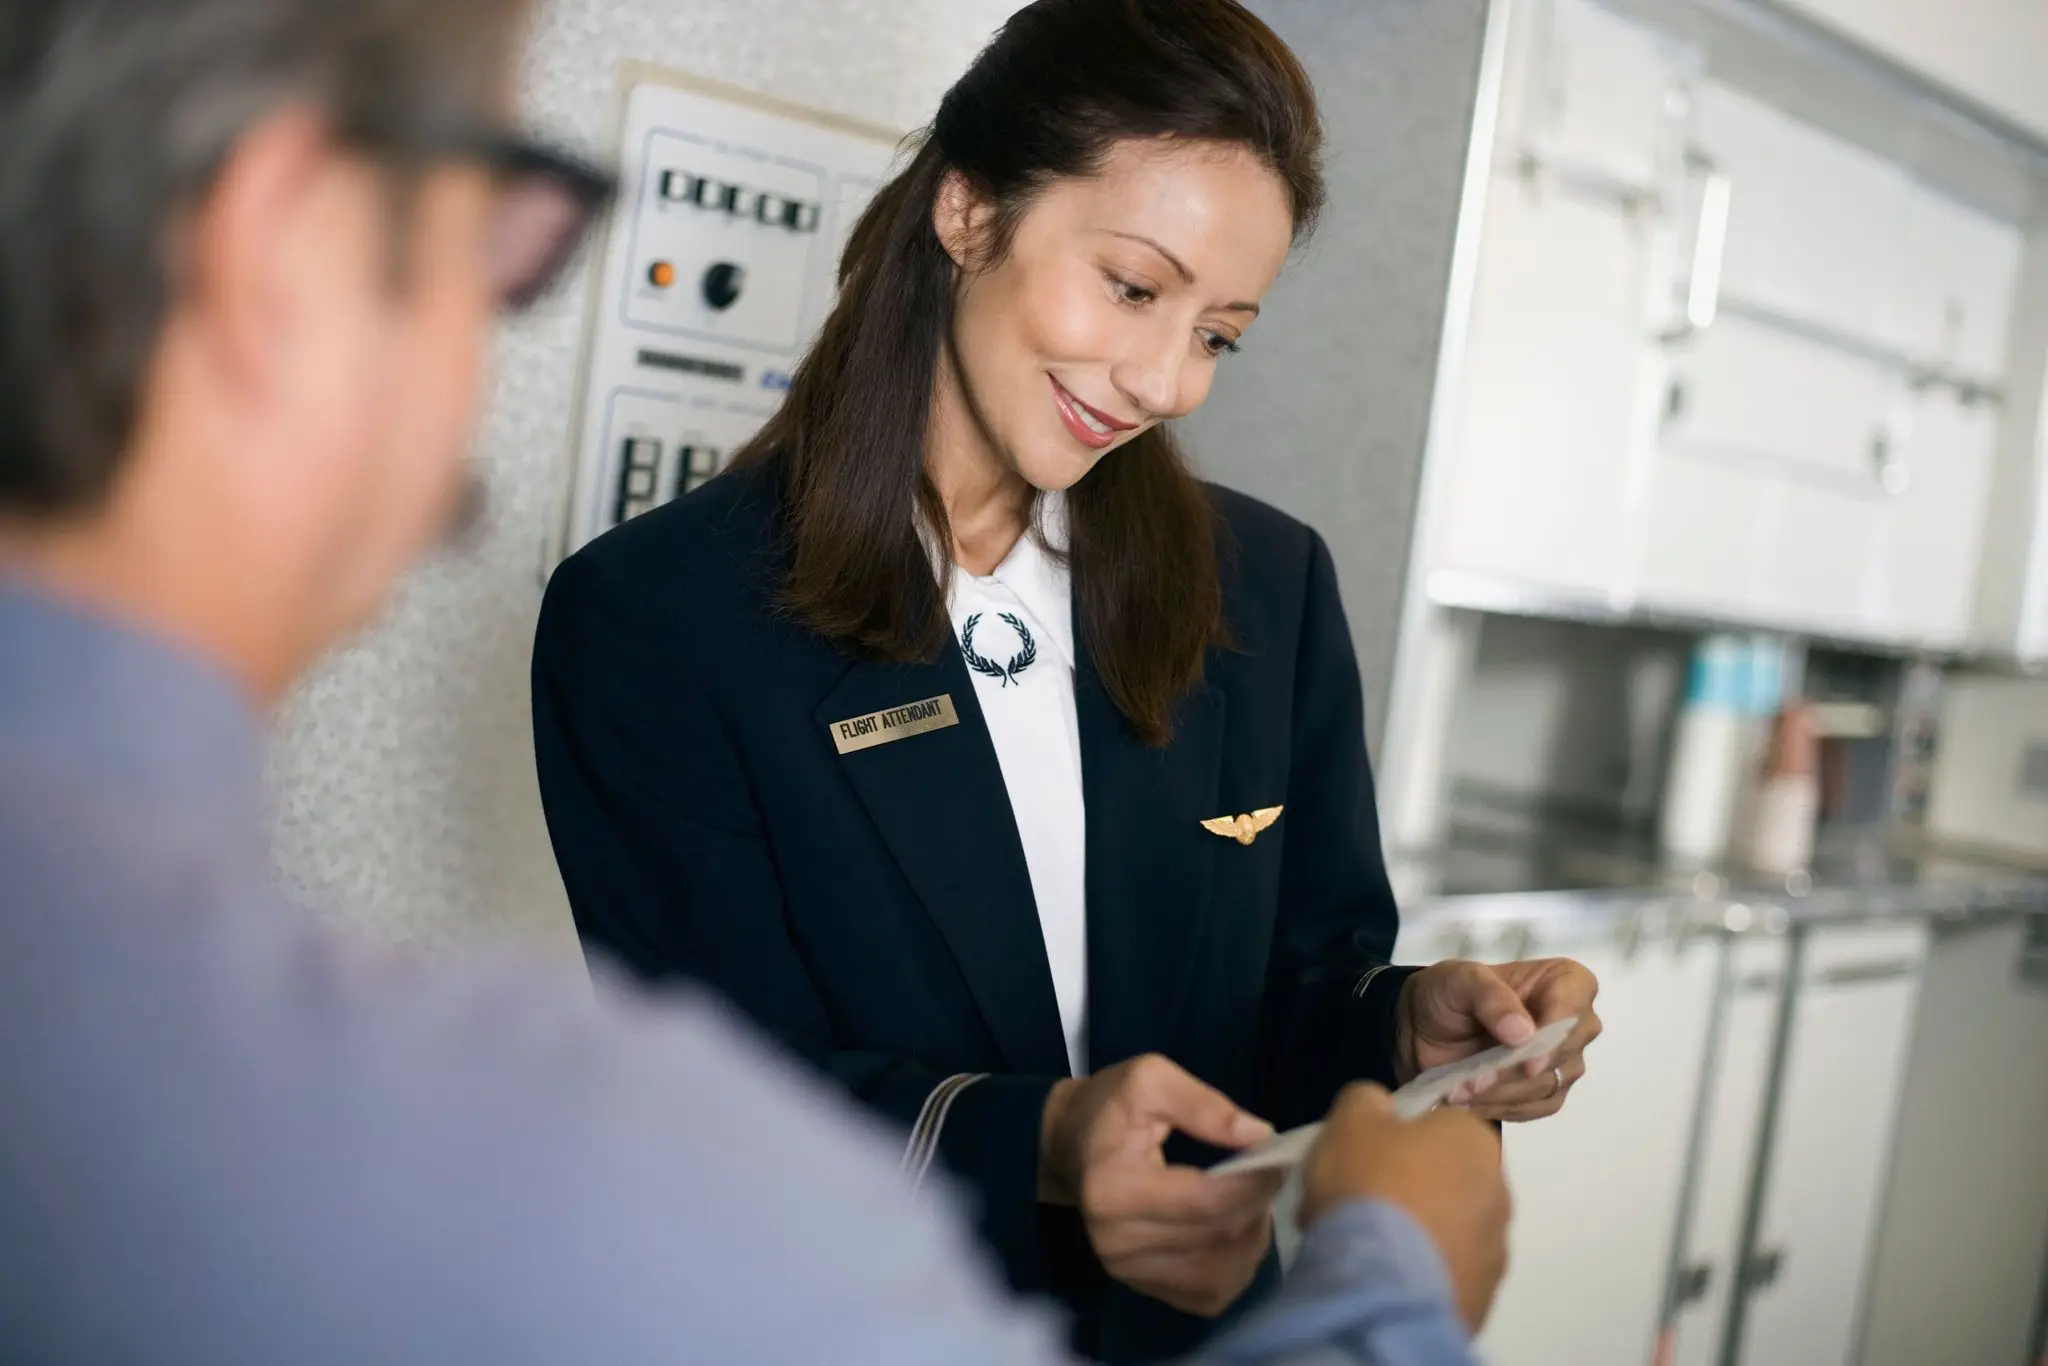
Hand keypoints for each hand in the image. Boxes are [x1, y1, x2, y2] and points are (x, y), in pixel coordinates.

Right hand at [1040, 1054, 1284, 1316]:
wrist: (1069, 1145)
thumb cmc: (1109, 1107)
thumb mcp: (1150, 1079)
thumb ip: (1204, 1105)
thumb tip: (1260, 1136)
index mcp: (1114, 1187)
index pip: (1203, 1200)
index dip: (1252, 1183)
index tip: (1280, 1158)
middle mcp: (1118, 1241)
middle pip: (1215, 1238)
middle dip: (1257, 1205)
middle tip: (1275, 1174)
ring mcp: (1128, 1271)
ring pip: (1218, 1276)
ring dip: (1251, 1241)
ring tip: (1255, 1204)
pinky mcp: (1141, 1287)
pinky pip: (1206, 1296)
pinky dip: (1234, 1269)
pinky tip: (1236, 1234)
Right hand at [1301, 1083, 1510, 1333]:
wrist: (1379, 1285)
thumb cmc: (1369, 1184)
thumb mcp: (1351, 1118)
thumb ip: (1368, 1101)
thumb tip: (1381, 1110)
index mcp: (1475, 1141)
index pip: (1438, 1127)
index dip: (1394, 1139)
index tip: (1361, 1159)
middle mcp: (1499, 1193)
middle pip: (1443, 1180)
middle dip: (1405, 1189)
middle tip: (1357, 1204)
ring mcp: (1494, 1251)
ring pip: (1445, 1230)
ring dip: (1413, 1234)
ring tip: (1364, 1249)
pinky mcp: (1481, 1299)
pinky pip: (1443, 1274)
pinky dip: (1417, 1275)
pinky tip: (1380, 1279)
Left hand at [1395, 957, 1601, 1121]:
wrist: (1426, 1027)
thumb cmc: (1449, 993)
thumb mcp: (1461, 980)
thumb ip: (1491, 998)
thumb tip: (1523, 1034)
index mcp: (1566, 981)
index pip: (1574, 1008)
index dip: (1554, 1038)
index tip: (1527, 1064)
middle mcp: (1574, 1023)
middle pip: (1563, 1055)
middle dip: (1516, 1071)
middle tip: (1474, 1080)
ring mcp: (1563, 1060)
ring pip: (1548, 1087)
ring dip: (1502, 1094)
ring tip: (1460, 1091)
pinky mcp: (1546, 1092)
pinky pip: (1535, 1108)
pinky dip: (1501, 1108)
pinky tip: (1470, 1101)